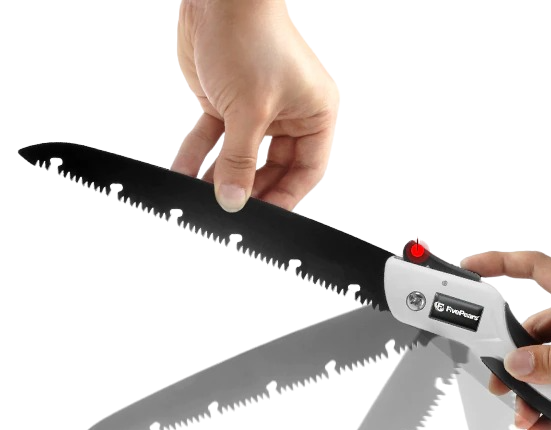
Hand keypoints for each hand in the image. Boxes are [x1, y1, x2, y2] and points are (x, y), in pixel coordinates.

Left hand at [172, 0, 338, 211]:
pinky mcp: (227, 104)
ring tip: (201, 199)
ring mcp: (258, 111)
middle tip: (230, 211)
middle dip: (248, 190)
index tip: (264, 219)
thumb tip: (234, 201)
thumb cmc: (252, 36)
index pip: (306, 171)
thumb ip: (240, 161)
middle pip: (272, 170)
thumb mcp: (251, 110)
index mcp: (315, 115)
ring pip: (240, 157)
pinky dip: (198, 154)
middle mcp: (291, 115)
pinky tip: (182, 174)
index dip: (287, 198)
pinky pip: (214, 139)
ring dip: (219, 177)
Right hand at [460, 251, 550, 429]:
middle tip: (499, 383)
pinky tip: (542, 426)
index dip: (497, 264)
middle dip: (513, 360)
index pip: (531, 268)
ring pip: (546, 367)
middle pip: (529, 333)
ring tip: (525, 416)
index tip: (469, 268)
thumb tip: (516, 365)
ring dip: (534, 392)